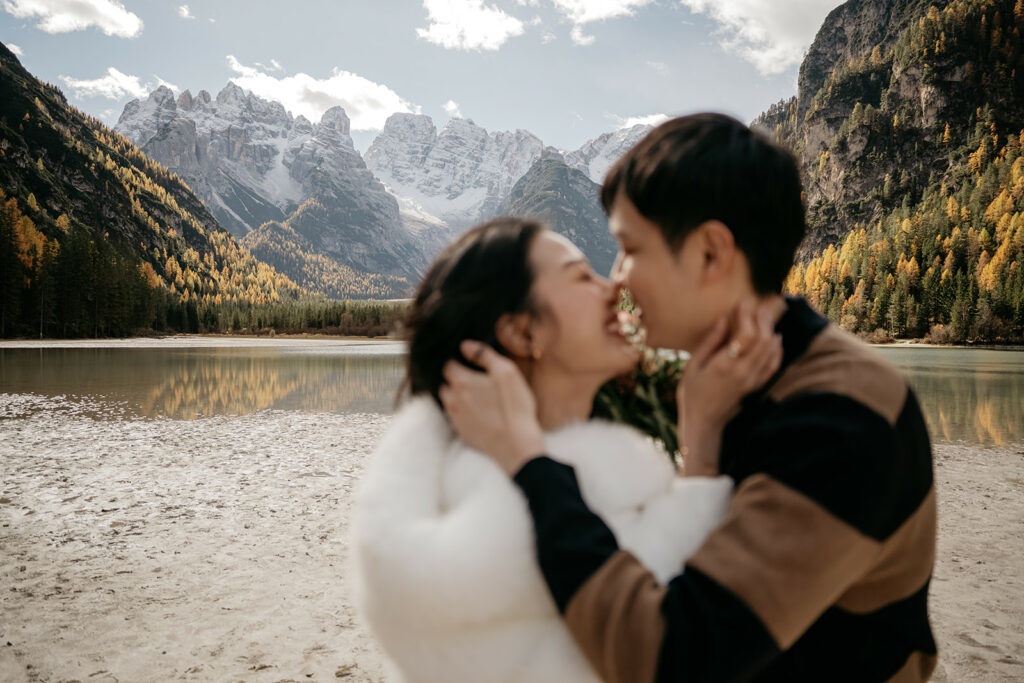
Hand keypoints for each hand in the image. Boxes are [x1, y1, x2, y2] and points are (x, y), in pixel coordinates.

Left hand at [440, 340, 545, 476]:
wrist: (517, 444)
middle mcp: (453, 399)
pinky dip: (463, 413)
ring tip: (476, 397)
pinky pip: (456, 417)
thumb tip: (465, 346)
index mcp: (461, 382)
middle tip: (475, 380)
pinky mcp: (462, 433)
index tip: (469, 363)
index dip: (457, 362)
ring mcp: (455, 418)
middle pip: (446, 384)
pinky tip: (479, 413)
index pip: (448, 365)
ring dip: (457, 397)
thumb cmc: (514, 405)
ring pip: (448, 401)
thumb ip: (484, 355)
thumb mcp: (506, 371)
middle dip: (456, 380)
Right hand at [678, 298, 784, 476]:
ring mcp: (752, 380)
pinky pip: (773, 365)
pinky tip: (775, 339)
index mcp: (724, 365)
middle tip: (758, 305)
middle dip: (762, 319)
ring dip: (770, 331)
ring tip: (766, 316)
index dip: (748, 316)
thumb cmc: (692, 393)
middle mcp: (743, 372)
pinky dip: (777, 350)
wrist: (703, 422)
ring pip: (770, 351)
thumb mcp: (693, 365)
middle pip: (762, 340)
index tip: (744, 302)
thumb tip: (723, 319)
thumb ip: (710, 342)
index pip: (746, 335)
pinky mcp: (755, 386)